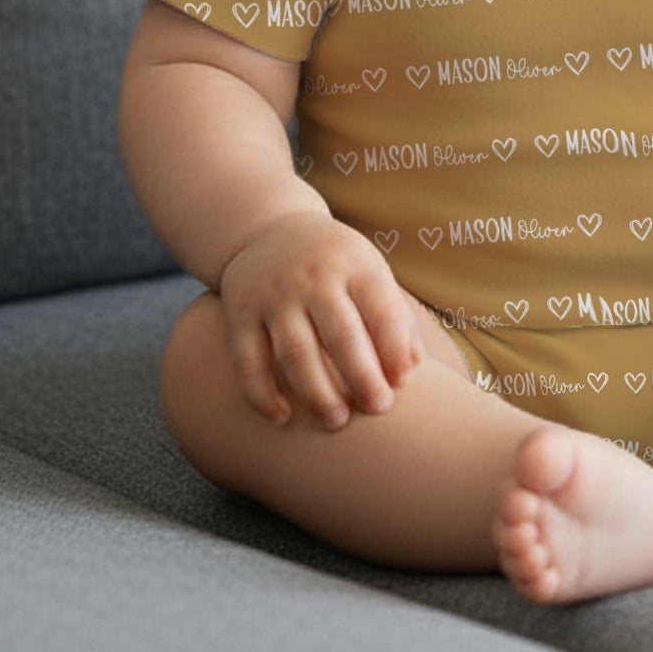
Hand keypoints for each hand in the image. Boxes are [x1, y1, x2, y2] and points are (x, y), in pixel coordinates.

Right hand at [215, 210, 423, 429]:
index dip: (395, 352)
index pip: (382, 312)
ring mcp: (274, 295)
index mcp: (354, 265)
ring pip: (296, 353)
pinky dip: (262, 394)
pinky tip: (281, 417)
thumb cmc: (334, 264)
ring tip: (336, 422)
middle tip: (377, 409)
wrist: (267, 229)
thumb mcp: (368, 271)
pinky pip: (248, 361)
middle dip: (363, 379)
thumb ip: (393, 316)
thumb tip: (411, 367)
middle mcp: (313, 277)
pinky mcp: (241, 314)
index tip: (400, 385)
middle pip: (342, 336)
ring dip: (317, 393)